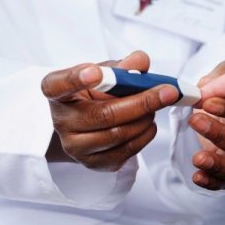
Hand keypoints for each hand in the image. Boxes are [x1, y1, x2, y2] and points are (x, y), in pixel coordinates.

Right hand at [42, 51, 178, 171]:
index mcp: (57, 92)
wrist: (86, 123)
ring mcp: (75, 146)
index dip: (76, 79)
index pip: (58, 85)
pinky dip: (144, 134)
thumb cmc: (95, 93)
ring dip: (145, 118)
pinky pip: (126, 151)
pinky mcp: (93, 163)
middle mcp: (61, 121)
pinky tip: (148, 122)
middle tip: (167, 92)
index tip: (95, 72)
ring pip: (118, 135)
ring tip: (155, 106)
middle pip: (103, 115)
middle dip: (141, 102)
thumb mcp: (105, 73)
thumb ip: (122, 66)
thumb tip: (141, 62)